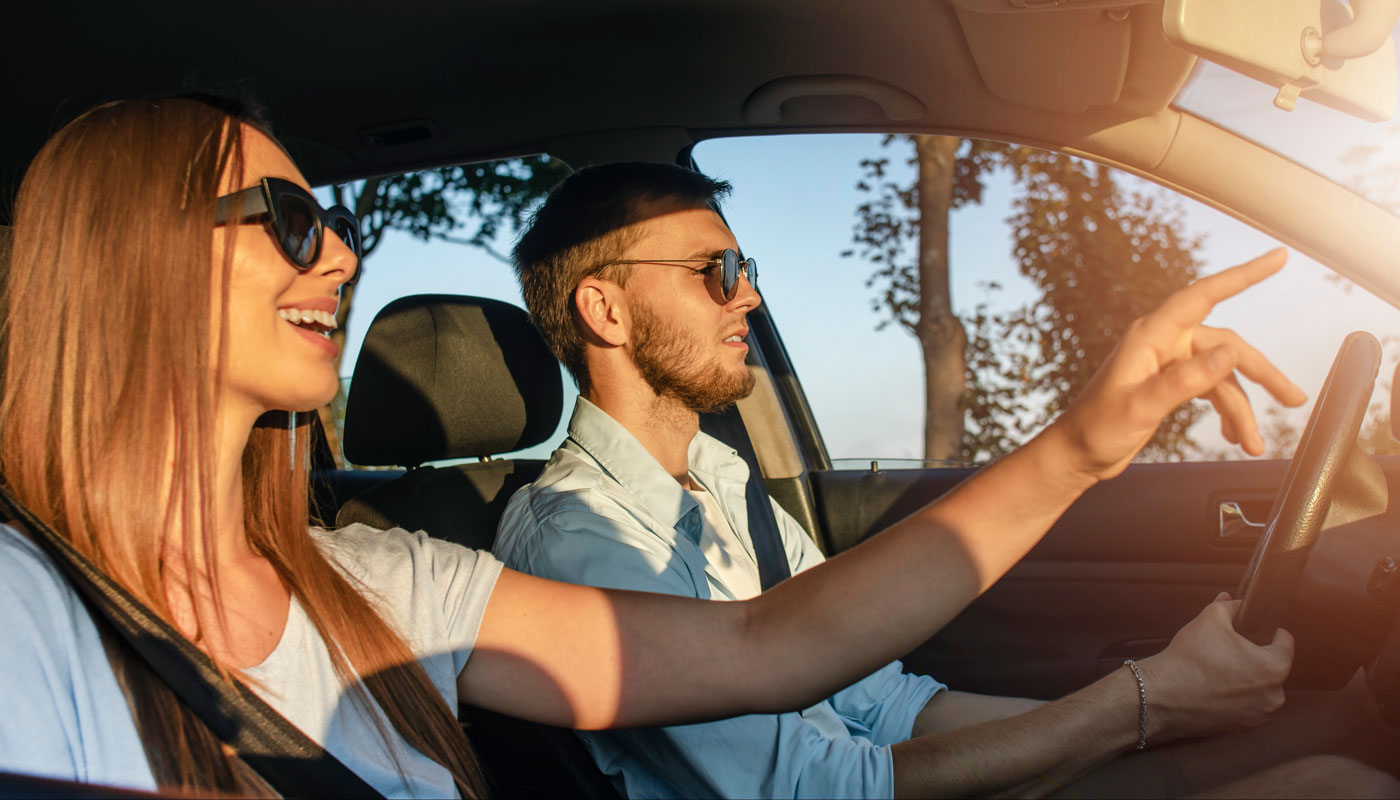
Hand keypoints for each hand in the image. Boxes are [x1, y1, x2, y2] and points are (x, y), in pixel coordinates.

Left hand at [1051, 249, 1307, 481]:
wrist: (1077, 454)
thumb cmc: (1096, 429)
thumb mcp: (1140, 407)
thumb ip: (1183, 381)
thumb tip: (1228, 355)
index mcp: (1151, 335)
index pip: (1204, 295)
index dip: (1243, 275)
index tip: (1277, 258)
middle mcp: (1164, 342)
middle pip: (1228, 347)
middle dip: (1262, 375)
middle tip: (1295, 400)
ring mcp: (1170, 362)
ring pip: (1225, 375)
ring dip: (1244, 409)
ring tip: (1256, 443)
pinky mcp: (1173, 383)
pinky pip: (1213, 390)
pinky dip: (1228, 413)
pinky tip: (1236, 436)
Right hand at [1137, 593, 1293, 742]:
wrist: (1161, 696)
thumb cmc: (1189, 659)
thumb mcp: (1210, 618)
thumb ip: (1230, 607)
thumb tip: (1235, 602)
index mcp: (1274, 668)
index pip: (1285, 642)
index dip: (1268, 630)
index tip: (1254, 630)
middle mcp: (1273, 696)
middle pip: (1272, 666)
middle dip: (1255, 656)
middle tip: (1229, 648)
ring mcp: (1258, 716)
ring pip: (1260, 687)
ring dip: (1247, 677)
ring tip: (1219, 668)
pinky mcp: (1242, 728)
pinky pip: (1246, 705)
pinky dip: (1235, 696)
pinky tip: (1214, 686)